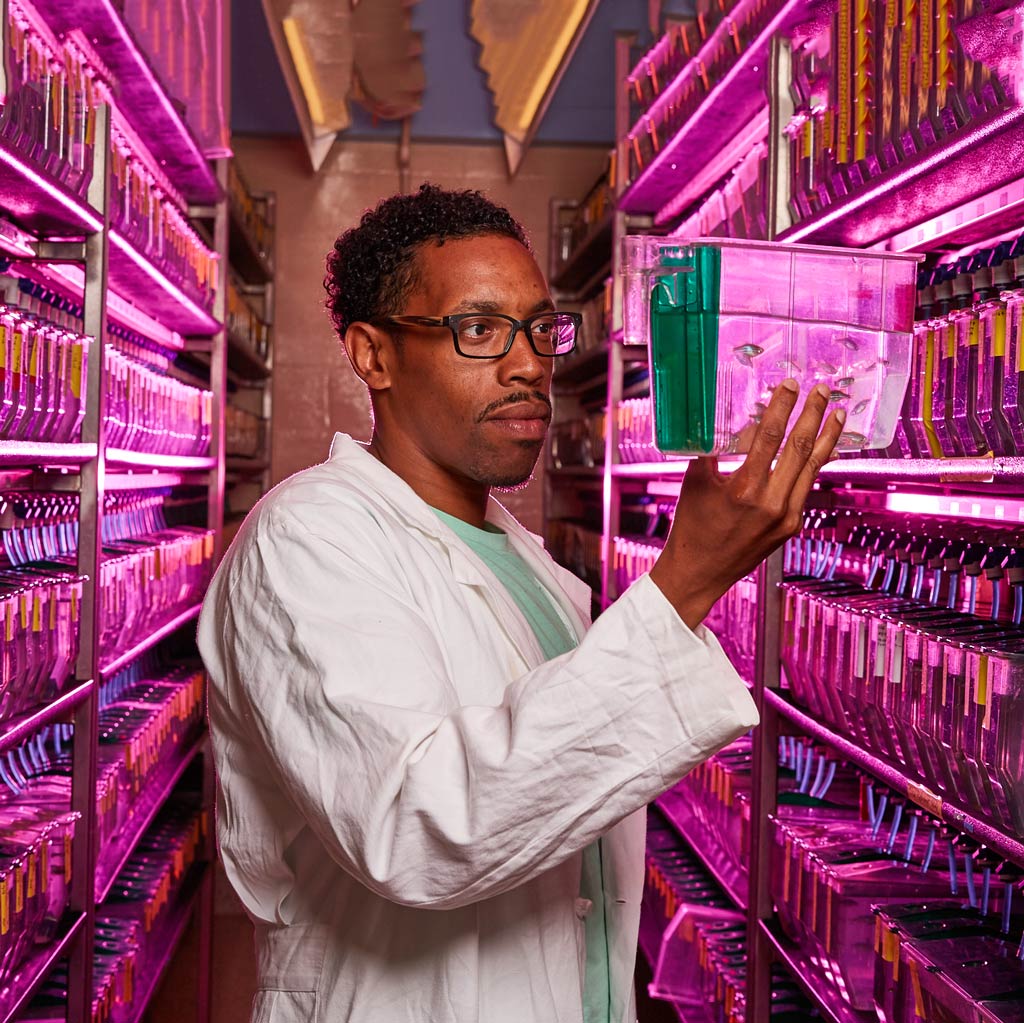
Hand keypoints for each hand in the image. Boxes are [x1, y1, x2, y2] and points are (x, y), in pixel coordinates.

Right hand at [648, 380, 844, 629]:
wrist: (699, 573)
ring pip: (812, 468)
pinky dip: (816, 464)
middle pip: (799, 448)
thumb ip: (715, 451)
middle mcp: (770, 504)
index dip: (782, 408)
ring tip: (839, 413)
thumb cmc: (691, 528)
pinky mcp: (791, 526)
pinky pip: (807, 487)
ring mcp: (786, 517)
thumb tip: (739, 424)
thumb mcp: (695, 483)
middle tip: (822, 390)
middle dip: (812, 415)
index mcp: (743, 490)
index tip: (789, 385)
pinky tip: (824, 448)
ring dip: (827, 437)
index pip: (770, 437)